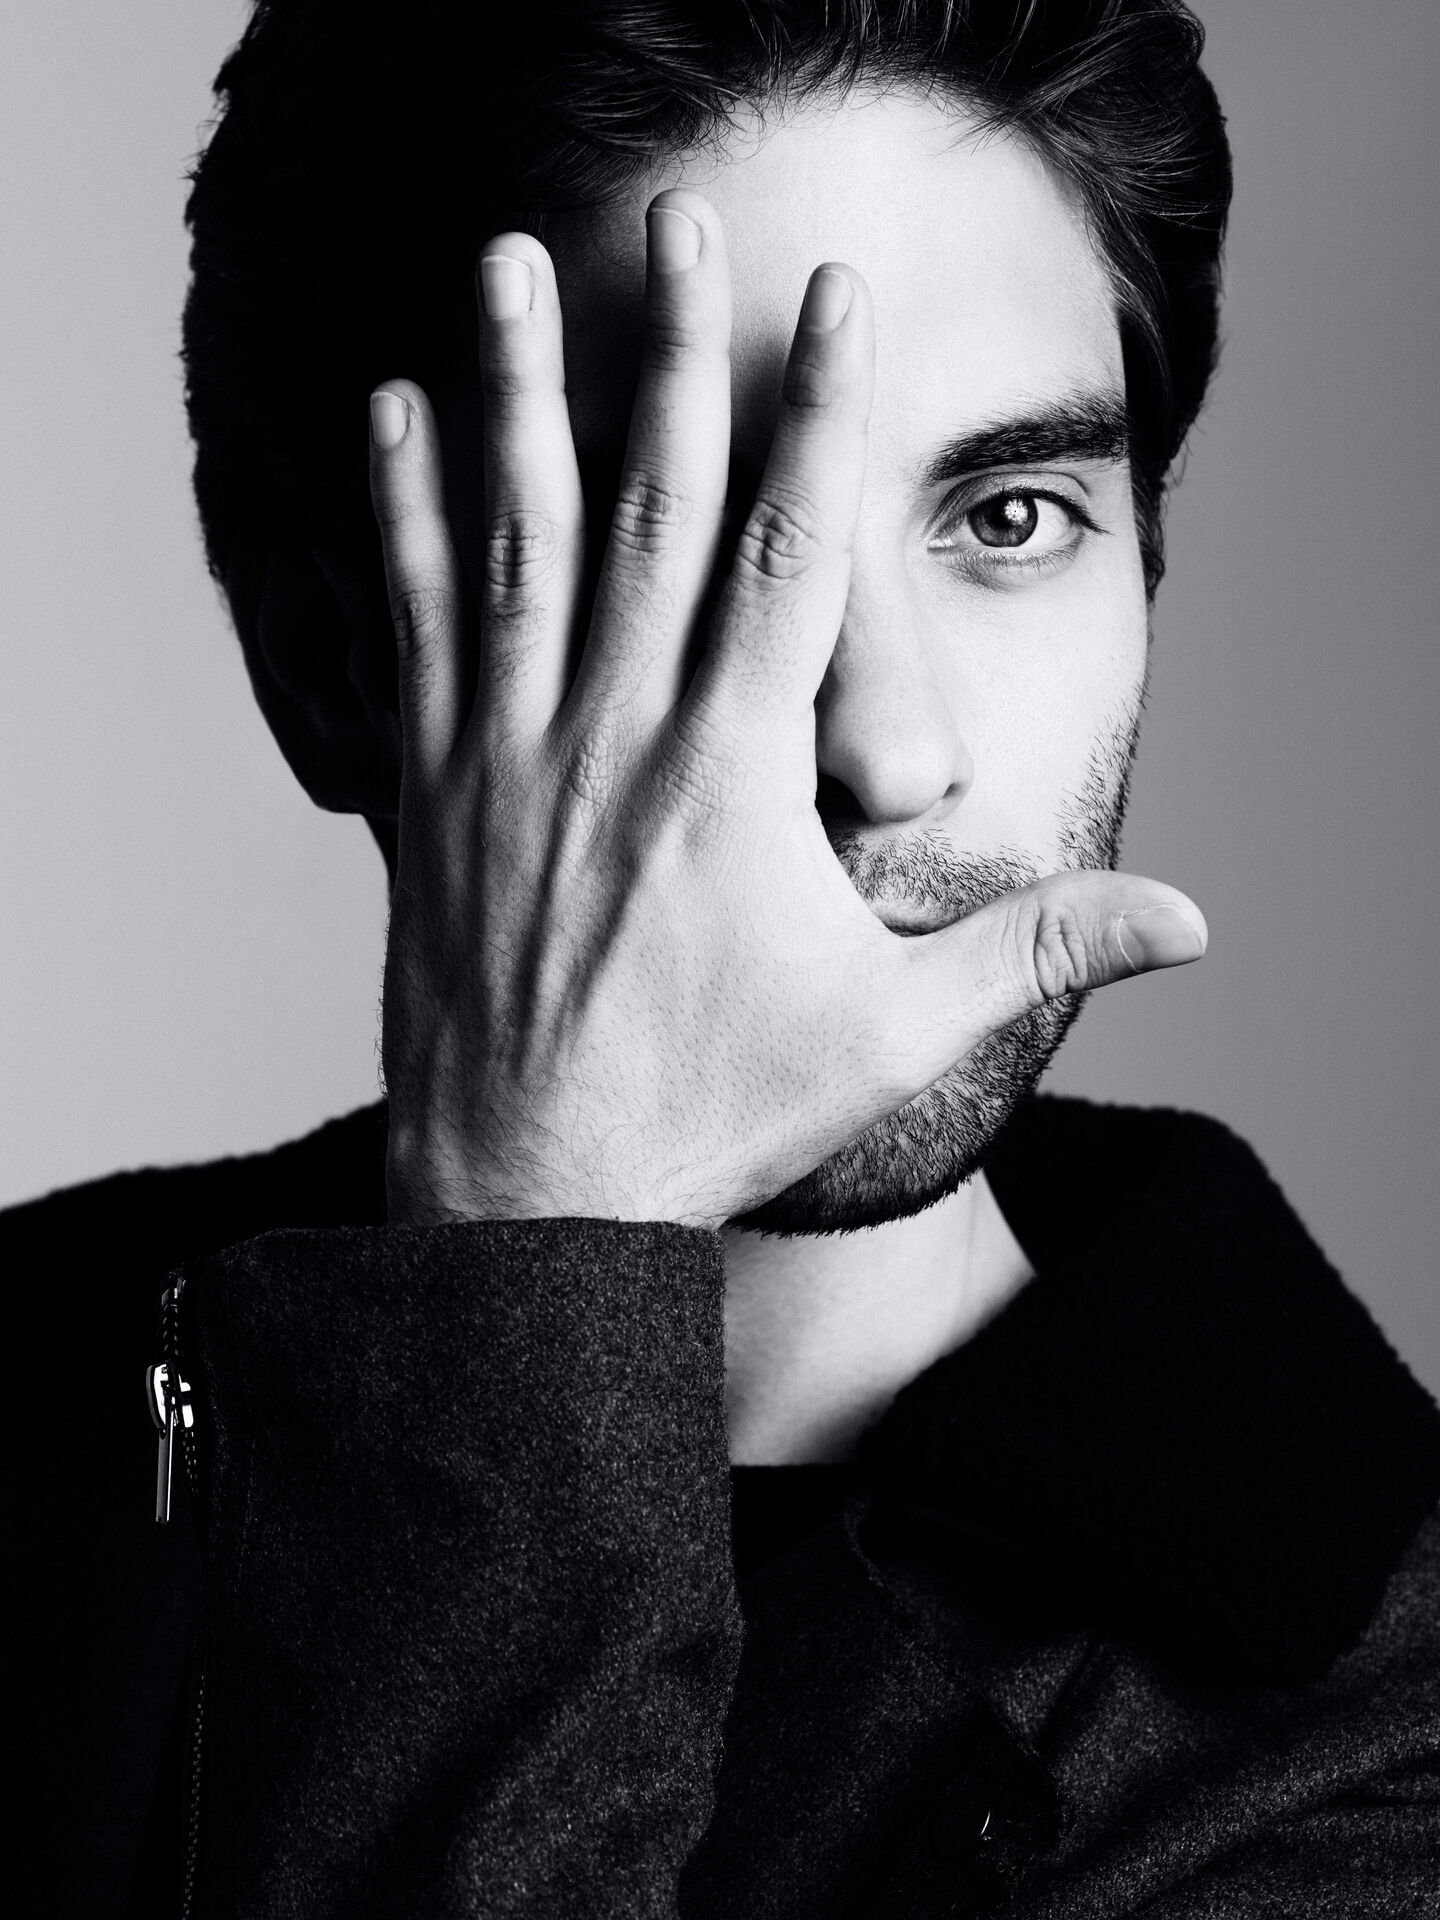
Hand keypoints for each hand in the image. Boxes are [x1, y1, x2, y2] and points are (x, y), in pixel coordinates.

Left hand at [368, 190, 1205, 1227]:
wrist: (533, 1190)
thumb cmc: (718, 1109)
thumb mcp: (895, 1033)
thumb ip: (1035, 951)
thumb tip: (1185, 919)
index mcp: (734, 774)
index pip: (787, 556)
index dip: (816, 416)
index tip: (828, 304)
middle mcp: (615, 735)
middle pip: (650, 506)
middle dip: (673, 350)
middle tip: (680, 223)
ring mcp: (511, 754)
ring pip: (516, 537)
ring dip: (517, 389)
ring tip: (509, 262)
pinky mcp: (434, 789)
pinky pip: (413, 623)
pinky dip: (399, 514)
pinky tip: (388, 418)